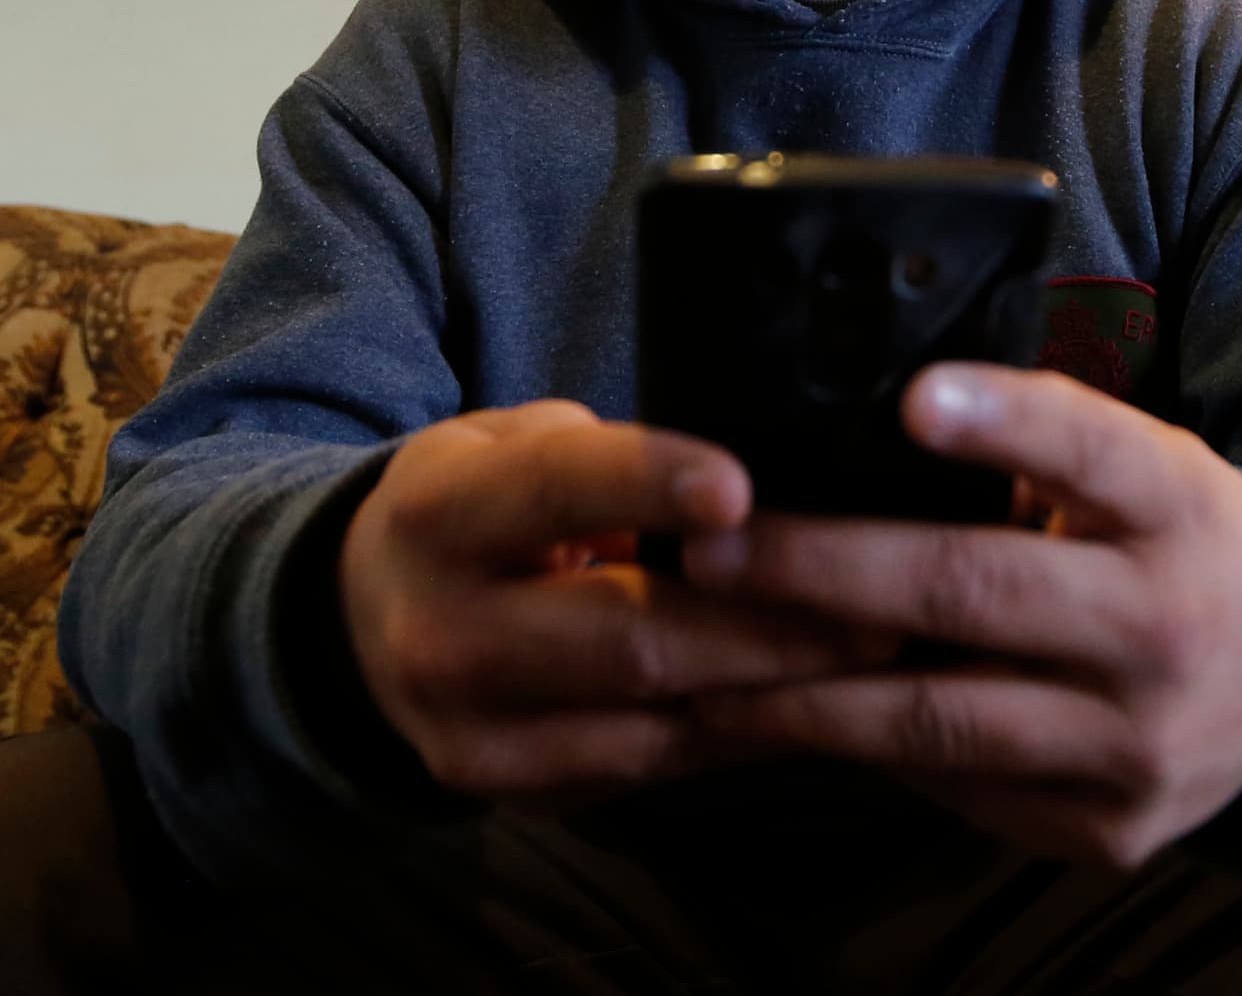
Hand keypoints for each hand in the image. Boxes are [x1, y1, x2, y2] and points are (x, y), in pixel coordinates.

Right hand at [340, 399, 888, 798]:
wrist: (362, 621)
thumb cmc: (482, 511)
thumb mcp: (512, 447)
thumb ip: (610, 458)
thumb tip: (762, 475)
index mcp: (439, 514)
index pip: (552, 489)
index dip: (648, 484)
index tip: (742, 485)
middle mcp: (441, 632)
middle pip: (626, 638)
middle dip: (767, 625)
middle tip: (879, 603)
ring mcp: (469, 733)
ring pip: (652, 721)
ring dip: (776, 693)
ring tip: (878, 656)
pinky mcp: (511, 794)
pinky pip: (651, 769)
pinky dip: (741, 737)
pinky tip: (814, 705)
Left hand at [676, 365, 1241, 868]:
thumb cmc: (1178, 543)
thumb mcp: (1147, 466)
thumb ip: (1041, 442)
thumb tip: (870, 412)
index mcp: (1177, 507)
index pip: (1095, 450)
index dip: (1007, 424)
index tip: (915, 398)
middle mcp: (1165, 627)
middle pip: (979, 593)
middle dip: (826, 571)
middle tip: (714, 549)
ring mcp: (1139, 743)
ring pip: (944, 720)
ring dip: (808, 692)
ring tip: (706, 663)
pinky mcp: (1109, 829)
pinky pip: (960, 791)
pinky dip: (870, 754)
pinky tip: (791, 724)